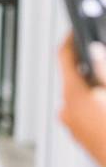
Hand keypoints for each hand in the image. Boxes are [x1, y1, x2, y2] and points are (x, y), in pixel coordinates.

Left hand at [58, 35, 105, 166]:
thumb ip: (103, 70)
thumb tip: (95, 51)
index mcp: (74, 95)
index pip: (65, 57)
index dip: (72, 41)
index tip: (77, 30)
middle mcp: (67, 110)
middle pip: (75, 77)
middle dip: (91, 67)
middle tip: (100, 57)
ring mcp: (73, 125)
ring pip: (82, 95)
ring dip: (95, 87)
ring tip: (104, 84)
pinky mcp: (80, 136)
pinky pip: (85, 111)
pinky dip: (96, 103)